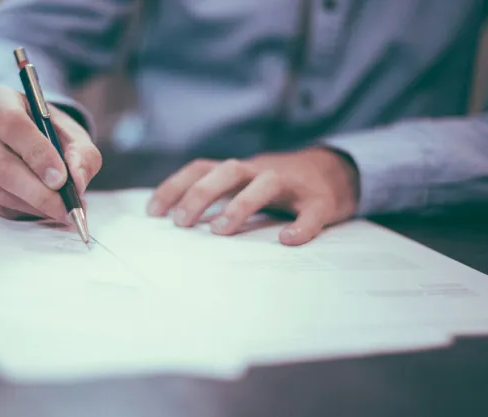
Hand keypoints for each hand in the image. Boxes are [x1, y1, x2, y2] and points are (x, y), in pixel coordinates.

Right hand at [0, 85, 101, 220]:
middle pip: (2, 165)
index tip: (61, 179)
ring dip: (33, 205)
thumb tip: (77, 182)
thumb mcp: (75, 137)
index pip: (13, 125)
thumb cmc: (51, 135)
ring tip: (59, 209)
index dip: (37, 155)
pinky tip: (37, 207)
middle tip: (66, 208)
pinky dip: (19, 211)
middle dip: (39, 192)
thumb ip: (82, 156)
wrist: (28, 141)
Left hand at [147, 148, 359, 244]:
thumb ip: (217, 196)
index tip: (153, 212)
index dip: (175, 186)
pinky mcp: (320, 201)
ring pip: (265, 184)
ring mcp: (292, 184)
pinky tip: (288, 240)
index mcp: (240, 170)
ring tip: (220, 231)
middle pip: (228, 170)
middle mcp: (262, 171)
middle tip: (181, 223)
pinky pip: (311, 212)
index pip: (201, 168)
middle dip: (201, 193)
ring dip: (240, 205)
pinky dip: (301, 226)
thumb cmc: (278, 186)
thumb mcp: (244, 184)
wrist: (335, 172)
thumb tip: (175, 220)